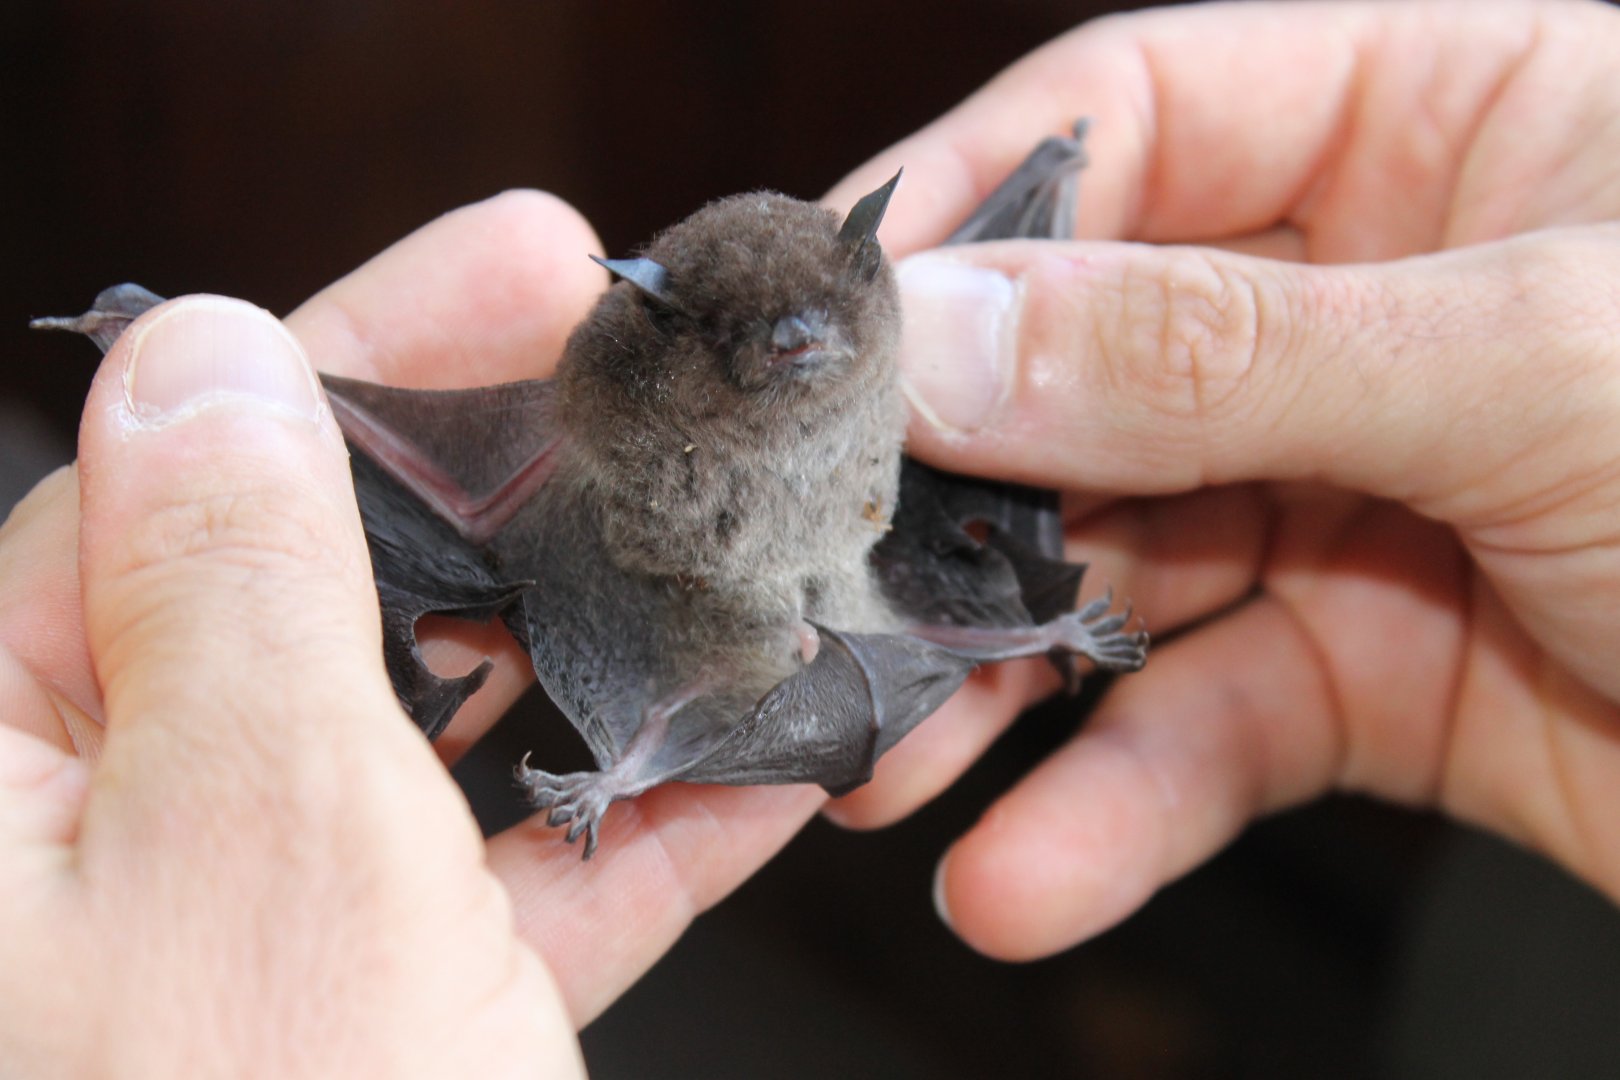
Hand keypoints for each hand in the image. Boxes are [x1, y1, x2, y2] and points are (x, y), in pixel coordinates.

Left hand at [0, 191, 821, 1065]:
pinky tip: (754, 758)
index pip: (168, 485)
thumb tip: (210, 358)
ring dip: (593, 656)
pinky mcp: (372, 1031)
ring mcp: (239, 948)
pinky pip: (505, 890)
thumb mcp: (261, 835)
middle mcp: (92, 853)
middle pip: (316, 597)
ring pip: (429, 742)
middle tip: (638, 403)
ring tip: (714, 554)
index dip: (365, 355)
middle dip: (502, 499)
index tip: (518, 266)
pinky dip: (632, 828)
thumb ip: (239, 584)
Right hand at [824, 0, 1619, 958]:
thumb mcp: (1543, 368)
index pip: (1134, 122)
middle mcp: (1381, 301)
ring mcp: (1367, 491)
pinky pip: (1208, 721)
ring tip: (880, 762)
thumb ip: (1217, 348)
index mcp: (1444, 126)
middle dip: (950, 488)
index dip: (966, 216)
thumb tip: (938, 332)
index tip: (825, 338)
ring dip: (998, 677)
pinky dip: (1115, 803)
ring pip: (1120, 565)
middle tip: (814, 581)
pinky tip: (1022, 876)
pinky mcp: (1378, 667)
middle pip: (1089, 365)